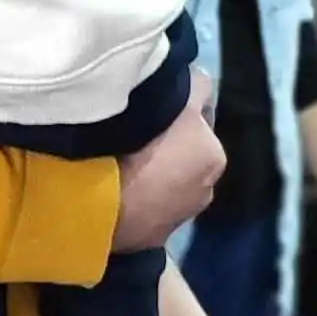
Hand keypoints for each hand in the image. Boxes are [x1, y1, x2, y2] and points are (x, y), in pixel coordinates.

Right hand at [112, 68, 223, 252]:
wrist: (102, 204)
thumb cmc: (143, 147)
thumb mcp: (177, 101)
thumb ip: (195, 86)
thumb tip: (196, 77)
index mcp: (214, 156)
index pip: (200, 118)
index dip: (178, 106)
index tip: (152, 101)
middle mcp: (205, 190)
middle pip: (183, 152)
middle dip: (165, 142)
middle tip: (133, 130)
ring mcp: (177, 218)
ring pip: (164, 180)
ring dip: (150, 169)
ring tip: (119, 159)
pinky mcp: (150, 238)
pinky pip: (144, 204)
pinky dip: (134, 192)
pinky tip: (113, 184)